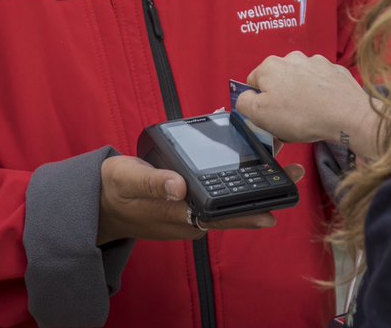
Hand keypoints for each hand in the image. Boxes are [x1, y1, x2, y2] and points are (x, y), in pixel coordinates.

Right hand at [96, 155, 304, 244]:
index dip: (248, 211)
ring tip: (279, 171)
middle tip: (292, 175)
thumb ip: (152, 181)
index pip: (221, 215)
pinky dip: (234, 190)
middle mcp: (188, 220)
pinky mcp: (187, 210)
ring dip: (253, 192)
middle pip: (233, 212)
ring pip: (227, 207)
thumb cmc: (113, 187)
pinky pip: (216, 202)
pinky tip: (246, 175)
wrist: (98, 203)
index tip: (274, 206)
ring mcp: (189, 217)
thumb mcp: (127, 178)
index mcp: (178, 214)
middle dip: (263, 197)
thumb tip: (179, 186)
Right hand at [235, 51, 378, 158]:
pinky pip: (320, 84)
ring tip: (309, 117)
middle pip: (278, 81)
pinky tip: (324, 109)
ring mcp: (316, 63)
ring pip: (300, 82)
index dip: (259, 103)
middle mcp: (292, 58)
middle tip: (288, 121)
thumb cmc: (303, 115)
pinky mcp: (334, 71)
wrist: (347, 115)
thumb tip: (244, 98)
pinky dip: (320, 95)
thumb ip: (244, 103)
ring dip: (300, 96)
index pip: (253, 83)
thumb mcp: (260, 115)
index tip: (269, 117)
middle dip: (281, 99)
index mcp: (270, 66)